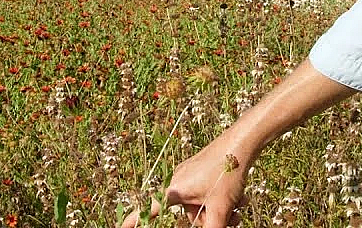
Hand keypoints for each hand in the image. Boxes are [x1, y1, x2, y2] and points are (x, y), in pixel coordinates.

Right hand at [119, 139, 248, 227]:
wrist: (242, 142)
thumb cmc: (227, 172)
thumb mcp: (221, 208)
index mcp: (175, 190)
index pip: (150, 209)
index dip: (134, 221)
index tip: (120, 227)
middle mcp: (179, 182)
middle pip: (190, 214)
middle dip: (210, 220)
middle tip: (232, 218)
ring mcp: (191, 175)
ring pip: (202, 205)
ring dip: (220, 210)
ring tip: (238, 207)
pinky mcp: (202, 171)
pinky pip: (207, 193)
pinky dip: (221, 199)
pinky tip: (239, 198)